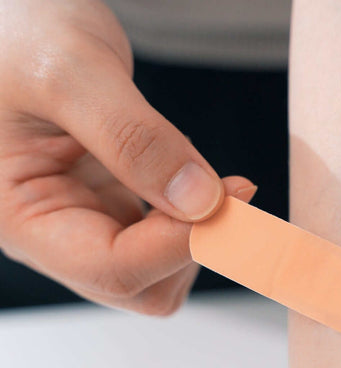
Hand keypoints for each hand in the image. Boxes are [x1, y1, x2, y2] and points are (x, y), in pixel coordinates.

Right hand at [0, 0, 255, 314]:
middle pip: (142, 287)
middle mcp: (53, 235)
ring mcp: (84, 226)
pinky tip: (187, 176)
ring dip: (196, 233)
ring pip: (159, 273)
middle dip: (194, 247)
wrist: (22, 21)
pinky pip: (164, 240)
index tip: (238, 197)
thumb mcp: (70, 73)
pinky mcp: (112, 211)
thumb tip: (201, 203)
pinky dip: (192, 218)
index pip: (115, 269)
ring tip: (193, 170)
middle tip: (232, 193)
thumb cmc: (22, 34)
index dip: (184, 244)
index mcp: (22, 218)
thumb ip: (134, 141)